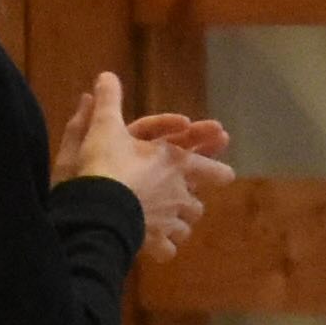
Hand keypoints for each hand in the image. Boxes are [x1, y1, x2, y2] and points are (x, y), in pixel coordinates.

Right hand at [52, 76, 231, 257]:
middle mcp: (178, 192)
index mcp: (174, 162)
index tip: (228, 175)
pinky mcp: (153, 241)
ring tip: (170, 224)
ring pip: (184, 225)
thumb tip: (106, 75)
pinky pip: (167, 250)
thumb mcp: (104, 125)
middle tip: (193, 202)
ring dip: (179, 223)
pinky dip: (164, 249)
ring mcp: (168, 219)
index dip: (218, 170)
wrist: (97, 205)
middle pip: (197, 202)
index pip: (208, 168)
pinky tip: (157, 248)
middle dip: (193, 200)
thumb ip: (109, 101)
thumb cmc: (105, 162)